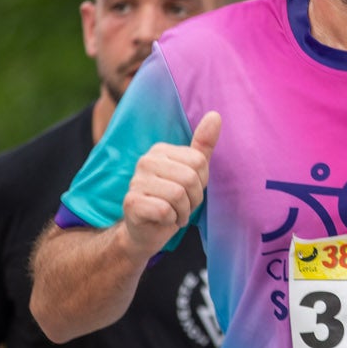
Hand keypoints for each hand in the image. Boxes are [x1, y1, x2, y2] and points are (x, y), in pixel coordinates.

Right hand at [120, 112, 220, 255]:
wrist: (145, 232)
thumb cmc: (171, 201)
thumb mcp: (192, 173)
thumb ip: (202, 145)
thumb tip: (216, 115)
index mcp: (161, 150)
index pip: (199, 162)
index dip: (201, 183)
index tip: (189, 192)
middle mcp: (145, 161)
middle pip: (190, 178)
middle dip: (193, 199)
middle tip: (182, 206)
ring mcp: (135, 181)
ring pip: (178, 195)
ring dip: (182, 212)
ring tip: (173, 214)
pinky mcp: (131, 202)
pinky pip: (164, 210)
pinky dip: (170, 220)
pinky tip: (162, 220)